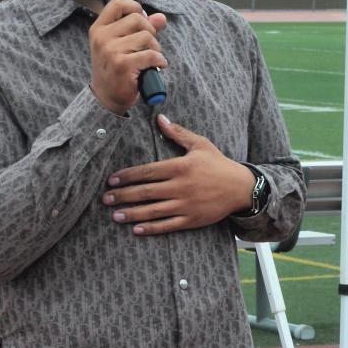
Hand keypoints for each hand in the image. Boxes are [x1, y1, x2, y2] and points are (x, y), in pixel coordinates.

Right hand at [88, 0, 167, 114]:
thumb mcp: (121, 45)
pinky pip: (151, 54)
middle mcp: (102, 38)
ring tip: (149, 60)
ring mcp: (111, 51)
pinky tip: (156, 67)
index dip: (134, 7)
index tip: (141, 18)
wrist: (106, 99)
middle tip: (148, 47)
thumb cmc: (114, 70)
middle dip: (149, 32)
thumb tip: (161, 18)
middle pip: (137, 19)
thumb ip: (140, 29)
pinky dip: (159, 61)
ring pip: (146, 36)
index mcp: (98, 29)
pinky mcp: (123, 65)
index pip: (117, 3)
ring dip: (155, 48)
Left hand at [101, 114, 256, 234]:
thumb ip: (177, 133)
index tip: (112, 180)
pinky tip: (136, 229)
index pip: (147, 172)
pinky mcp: (192, 220)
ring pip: (153, 211)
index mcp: (180, 167)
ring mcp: (186, 205)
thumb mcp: (200, 144)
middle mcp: (181, 187)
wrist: (241, 187)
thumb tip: (159, 118)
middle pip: (145, 192)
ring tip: (115, 216)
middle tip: (106, 199)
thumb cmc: (218, 164)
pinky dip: (151, 228)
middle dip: (123, 196)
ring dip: (132, 214)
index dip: (127, 176)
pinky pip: (167, 226)